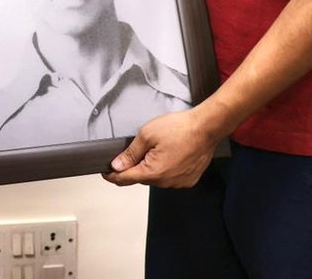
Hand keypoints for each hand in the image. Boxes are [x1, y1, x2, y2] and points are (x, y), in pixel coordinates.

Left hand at [102, 107, 221, 188]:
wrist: (206, 128)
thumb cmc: (179, 128)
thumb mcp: (147, 135)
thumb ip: (130, 153)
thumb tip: (117, 166)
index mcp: (153, 172)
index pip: (125, 179)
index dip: (112, 175)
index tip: (105, 172)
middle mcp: (166, 182)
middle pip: (140, 178)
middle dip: (133, 167)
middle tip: (135, 150)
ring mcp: (179, 183)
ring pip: (156, 178)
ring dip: (151, 167)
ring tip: (157, 148)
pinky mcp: (188, 180)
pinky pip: (170, 177)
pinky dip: (165, 169)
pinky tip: (169, 154)